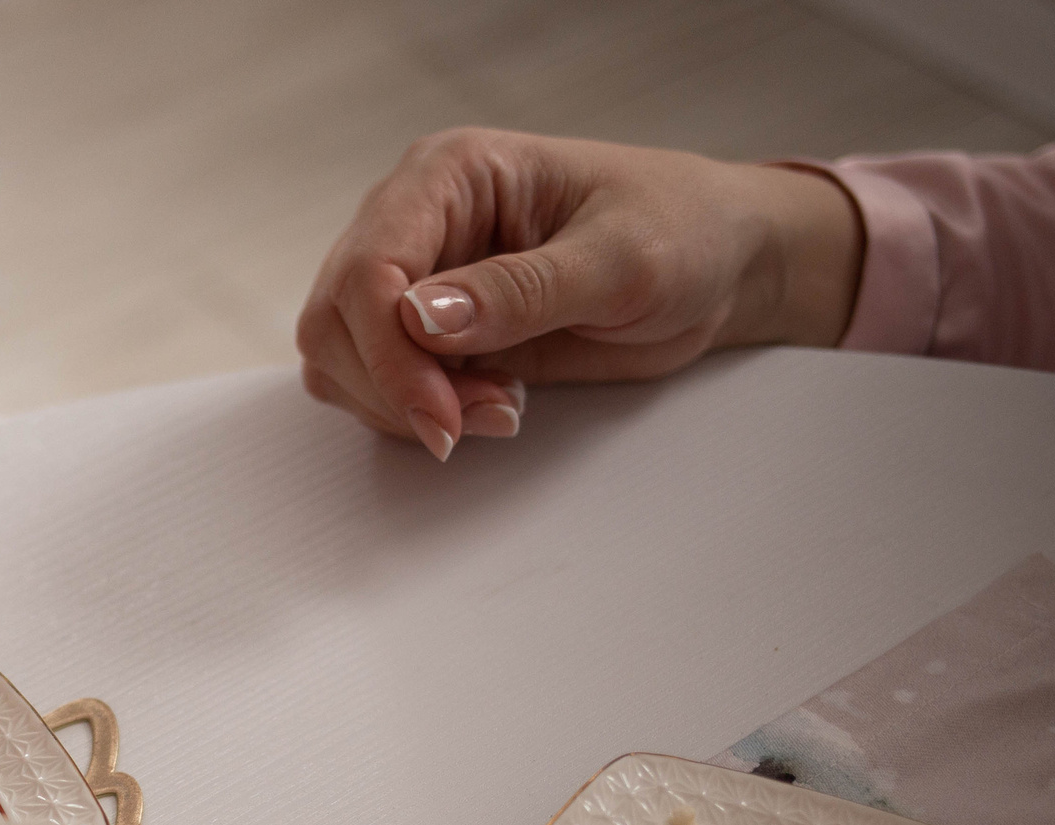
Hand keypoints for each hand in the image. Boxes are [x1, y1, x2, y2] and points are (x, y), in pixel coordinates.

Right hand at [296, 129, 862, 458]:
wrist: (720, 263)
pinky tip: (489, 405)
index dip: (389, 353)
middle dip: (393, 387)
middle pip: (334, 319)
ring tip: (498, 409)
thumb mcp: (620, 260)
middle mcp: (417, 221)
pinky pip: (374, 385)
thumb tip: (419, 318)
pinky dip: (415, 415)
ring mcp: (416, 277)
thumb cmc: (684, 231)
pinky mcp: (430, 332)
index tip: (442, 417)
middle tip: (473, 421)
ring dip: (402, 406)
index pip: (370, 267)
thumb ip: (521, 290)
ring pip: (339, 358)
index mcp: (452, 174)